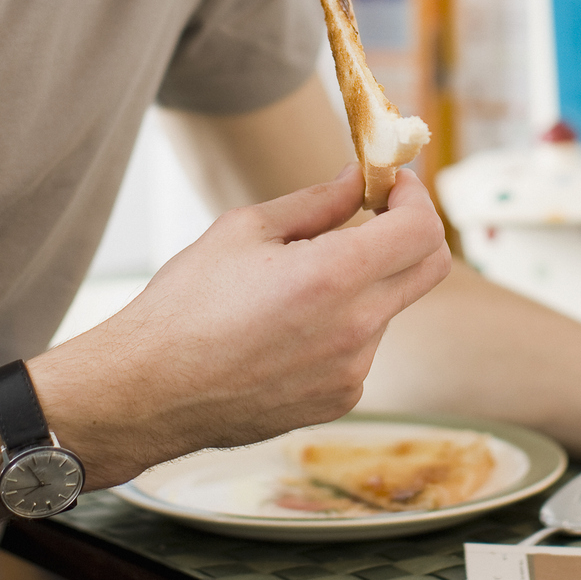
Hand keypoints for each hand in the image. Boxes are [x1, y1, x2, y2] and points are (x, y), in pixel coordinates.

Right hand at [34, 165, 449, 481]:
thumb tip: (359, 180)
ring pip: (390, 307)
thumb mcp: (246, 230)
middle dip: (413, 231)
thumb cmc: (186, 305)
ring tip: (297, 285)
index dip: (415, 197)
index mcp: (333, 276)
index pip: (422, 229)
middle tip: (377, 215)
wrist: (149, 391)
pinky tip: (289, 329)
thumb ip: (317, 203)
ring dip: (367, 283)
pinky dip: (344, 326)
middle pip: (431, 268)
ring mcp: (353, 370)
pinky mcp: (341, 399)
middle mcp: (355, 327)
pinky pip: (363, 347)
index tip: (392, 185)